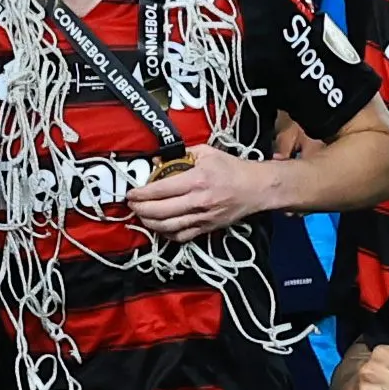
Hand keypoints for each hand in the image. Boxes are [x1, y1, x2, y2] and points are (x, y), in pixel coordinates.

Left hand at [125, 146, 273, 242]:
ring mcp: (203, 217)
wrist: (257, 188)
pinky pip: (182, 236)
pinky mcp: (207, 228)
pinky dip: (167, 234)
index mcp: (196, 181)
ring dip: (150, 223)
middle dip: (140, 210)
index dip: (141, 194)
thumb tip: (157, 161)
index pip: (160, 190)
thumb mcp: (206, 153)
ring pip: (168, 227)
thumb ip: (180, 155)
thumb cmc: (232, 169)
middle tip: (132, 205)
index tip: (131, 193)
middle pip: (160, 211)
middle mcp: (198, 201)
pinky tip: (159, 227)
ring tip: (141, 216)